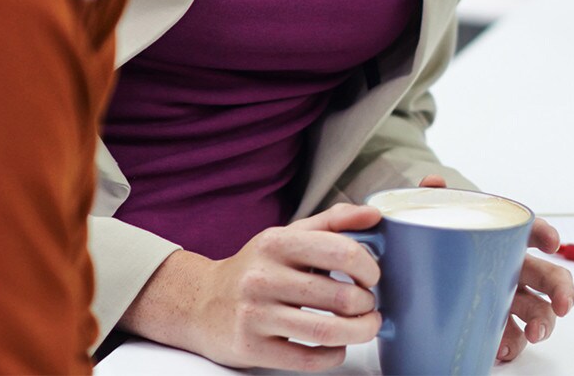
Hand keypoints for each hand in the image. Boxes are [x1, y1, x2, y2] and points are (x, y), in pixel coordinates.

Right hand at [129, 203, 384, 371]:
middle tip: (369, 305)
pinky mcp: (250, 348)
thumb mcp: (288, 236)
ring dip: (359, 331)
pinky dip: (333, 355)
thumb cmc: (255, 269)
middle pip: (341, 297)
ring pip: (327, 331)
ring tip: (365, 326)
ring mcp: (254, 315)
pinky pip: (307, 359)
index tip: (372, 277)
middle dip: (368, 305)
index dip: (369, 268)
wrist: (200, 303)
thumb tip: (374, 214)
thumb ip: (333, 222)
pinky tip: (337, 346)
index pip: (342, 252)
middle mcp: (262, 277)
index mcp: (276, 243)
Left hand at [413, 177, 573, 363]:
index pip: (530, 231)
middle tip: (564, 304)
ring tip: (535, 334)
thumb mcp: (429, 222)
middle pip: (548, 276)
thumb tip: (432, 182)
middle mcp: (511, 269)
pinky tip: (501, 349)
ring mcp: (505, 298)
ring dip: (544, 322)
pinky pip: (511, 336)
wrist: (413, 279)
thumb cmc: (433, 248)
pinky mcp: (493, 324)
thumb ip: (431, 202)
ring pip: (538, 309)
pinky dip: (511, 344)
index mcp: (502, 242)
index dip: (545, 234)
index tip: (553, 243)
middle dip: (562, 289)